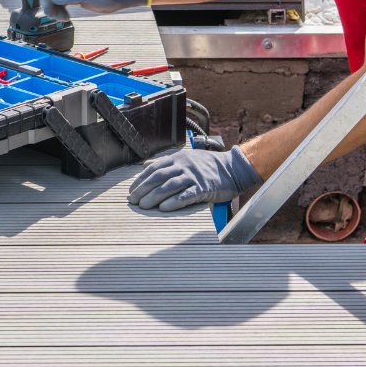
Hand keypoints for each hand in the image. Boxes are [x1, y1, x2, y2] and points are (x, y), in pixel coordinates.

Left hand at [128, 146, 262, 211]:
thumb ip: (165, 162)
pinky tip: (163, 208)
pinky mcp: (203, 188)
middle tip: (133, 201)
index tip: (132, 190)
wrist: (233, 168)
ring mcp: (193, 176)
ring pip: (169, 186)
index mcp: (177, 158)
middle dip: (143, 189)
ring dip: (154, 197)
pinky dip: (174, 202)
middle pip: (158, 177)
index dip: (140, 180)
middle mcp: (183, 165)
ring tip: (144, 206)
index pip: (153, 168)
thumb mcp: (186, 158)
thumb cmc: (208, 165)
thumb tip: (145, 166)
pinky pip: (186, 195)